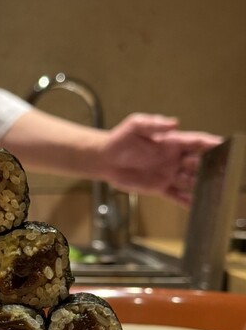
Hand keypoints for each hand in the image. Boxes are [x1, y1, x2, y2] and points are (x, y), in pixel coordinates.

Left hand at [101, 113, 222, 203]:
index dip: (211, 144)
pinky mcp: (159, 188)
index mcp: (171, 142)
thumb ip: (155, 124)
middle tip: (222, 172)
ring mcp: (167, 174)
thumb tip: (174, 123)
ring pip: (190, 181)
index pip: (196, 142)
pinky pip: (176, 195)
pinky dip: (186, 201)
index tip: (224, 146)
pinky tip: (197, 206)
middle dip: (210, 167)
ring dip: (201, 185)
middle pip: (198, 163)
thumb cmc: (120, 139)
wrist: (105, 159)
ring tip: (213, 191)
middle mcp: (173, 158)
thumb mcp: (136, 125)